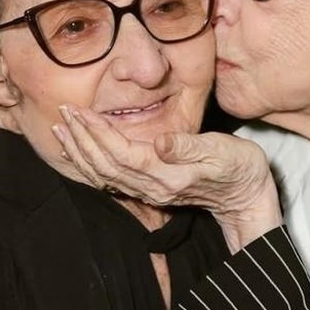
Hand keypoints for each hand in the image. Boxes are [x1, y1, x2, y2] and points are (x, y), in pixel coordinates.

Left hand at [53, 107, 282, 248]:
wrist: (247, 198)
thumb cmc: (240, 169)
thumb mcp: (221, 151)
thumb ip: (189, 147)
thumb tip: (161, 141)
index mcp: (168, 176)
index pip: (121, 154)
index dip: (97, 133)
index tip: (80, 111)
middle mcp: (153, 188)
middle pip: (105, 166)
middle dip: (82, 139)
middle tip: (64, 112)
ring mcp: (150, 193)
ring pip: (104, 176)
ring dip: (81, 152)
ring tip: (62, 129)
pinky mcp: (150, 190)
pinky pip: (111, 181)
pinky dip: (91, 165)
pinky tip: (80, 151)